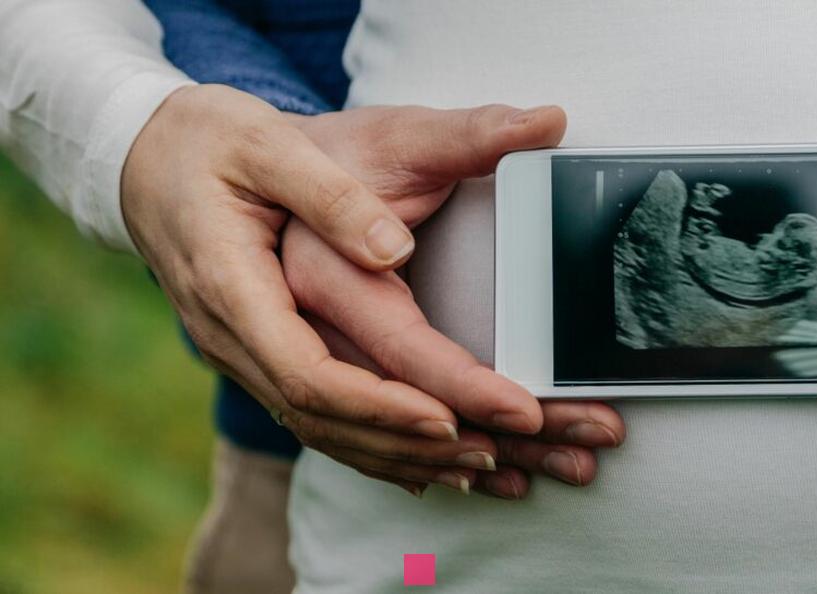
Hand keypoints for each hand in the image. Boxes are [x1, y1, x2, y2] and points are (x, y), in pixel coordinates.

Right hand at [121, 85, 511, 461]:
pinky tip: (414, 457)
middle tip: (489, 453)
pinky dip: (365, 438)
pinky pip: (309, 410)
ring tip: (472, 465)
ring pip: (316, 425)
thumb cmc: (207, 141)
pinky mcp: (255, 347)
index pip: (308, 374)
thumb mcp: (265, 144)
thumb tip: (393, 252)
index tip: (450, 416)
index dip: (380, 405)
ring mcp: (238, 348)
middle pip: (319, 416)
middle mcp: (230, 333)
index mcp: (232, 286)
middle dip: (404, 443)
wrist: (148, 156)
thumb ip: (329, 195)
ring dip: (392, 453)